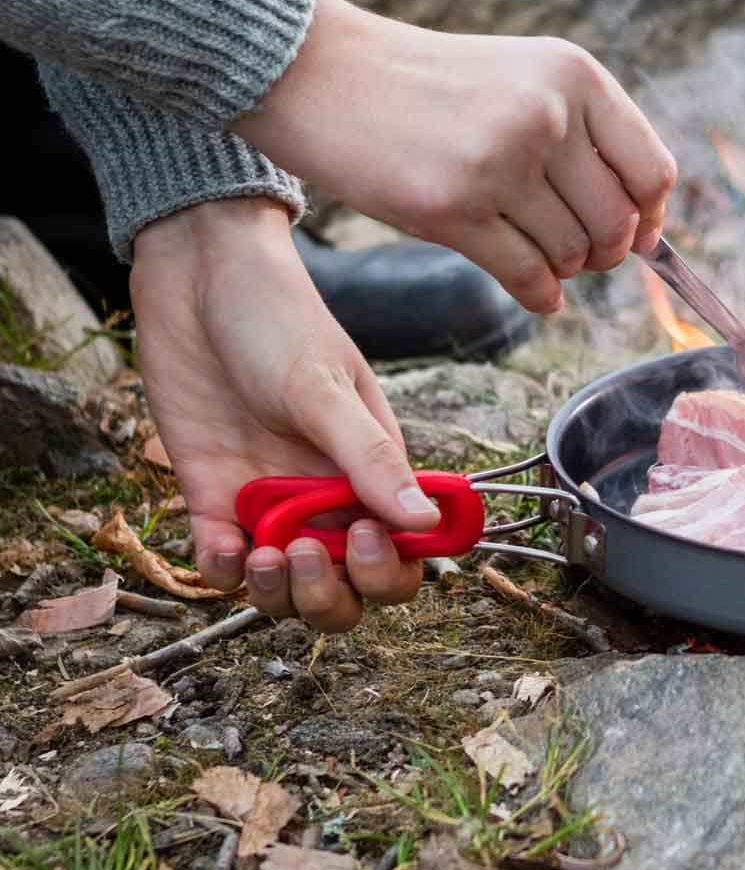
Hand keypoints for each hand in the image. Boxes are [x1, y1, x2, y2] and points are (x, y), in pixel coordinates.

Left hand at [130, 199, 438, 632]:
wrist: (195, 274)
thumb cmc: (275, 316)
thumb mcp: (324, 386)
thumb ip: (370, 458)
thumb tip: (423, 521)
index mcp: (372, 469)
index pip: (403, 551)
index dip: (390, 568)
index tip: (366, 538)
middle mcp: (325, 495)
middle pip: (347, 587)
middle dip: (332, 593)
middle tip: (306, 554)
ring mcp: (268, 500)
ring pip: (286, 588)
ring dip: (279, 594)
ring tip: (263, 555)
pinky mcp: (211, 496)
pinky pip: (222, 563)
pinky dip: (224, 570)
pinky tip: (223, 545)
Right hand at [235, 0, 676, 315]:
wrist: (323, 74)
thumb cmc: (430, 87)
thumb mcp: (523, 78)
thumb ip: (586, 136)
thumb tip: (646, 229)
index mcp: (574, 75)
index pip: (653, 172)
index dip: (651, 217)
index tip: (637, 236)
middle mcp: (545, 114)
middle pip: (617, 224)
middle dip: (603, 252)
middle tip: (575, 251)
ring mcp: (498, 162)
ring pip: (572, 255)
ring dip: (562, 269)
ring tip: (535, 252)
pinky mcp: (452, 209)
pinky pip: (528, 278)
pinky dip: (539, 296)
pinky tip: (532, 290)